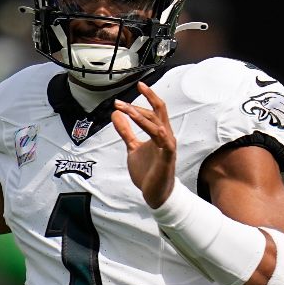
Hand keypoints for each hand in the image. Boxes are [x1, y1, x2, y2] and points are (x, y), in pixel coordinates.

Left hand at [111, 82, 176, 207]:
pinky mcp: (167, 158)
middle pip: (160, 111)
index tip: (132, 90)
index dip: (145, 98)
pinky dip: (157, 132)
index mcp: (159, 132)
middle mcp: (165, 136)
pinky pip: (164, 142)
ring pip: (157, 124)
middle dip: (146, 99)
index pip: (155, 110)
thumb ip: (126, 131)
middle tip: (129, 94)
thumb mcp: (132, 147)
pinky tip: (149, 126)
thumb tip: (116, 114)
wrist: (155, 194)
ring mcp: (167, 146)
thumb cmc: (148, 171)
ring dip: (141, 115)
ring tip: (126, 109)